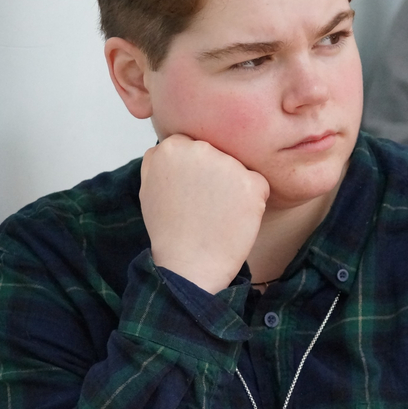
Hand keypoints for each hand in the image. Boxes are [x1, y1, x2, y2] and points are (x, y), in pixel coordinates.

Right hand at [140, 133, 269, 292]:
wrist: (189, 265)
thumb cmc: (169, 230)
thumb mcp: (148, 186)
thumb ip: (160, 158)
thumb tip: (177, 144)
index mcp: (172, 147)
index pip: (193, 145)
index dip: (195, 170)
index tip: (191, 191)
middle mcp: (201, 149)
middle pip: (219, 153)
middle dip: (216, 175)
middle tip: (204, 204)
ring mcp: (228, 165)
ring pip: (238, 169)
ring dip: (234, 187)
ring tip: (218, 213)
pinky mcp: (252, 183)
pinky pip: (258, 185)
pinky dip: (252, 201)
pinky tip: (235, 218)